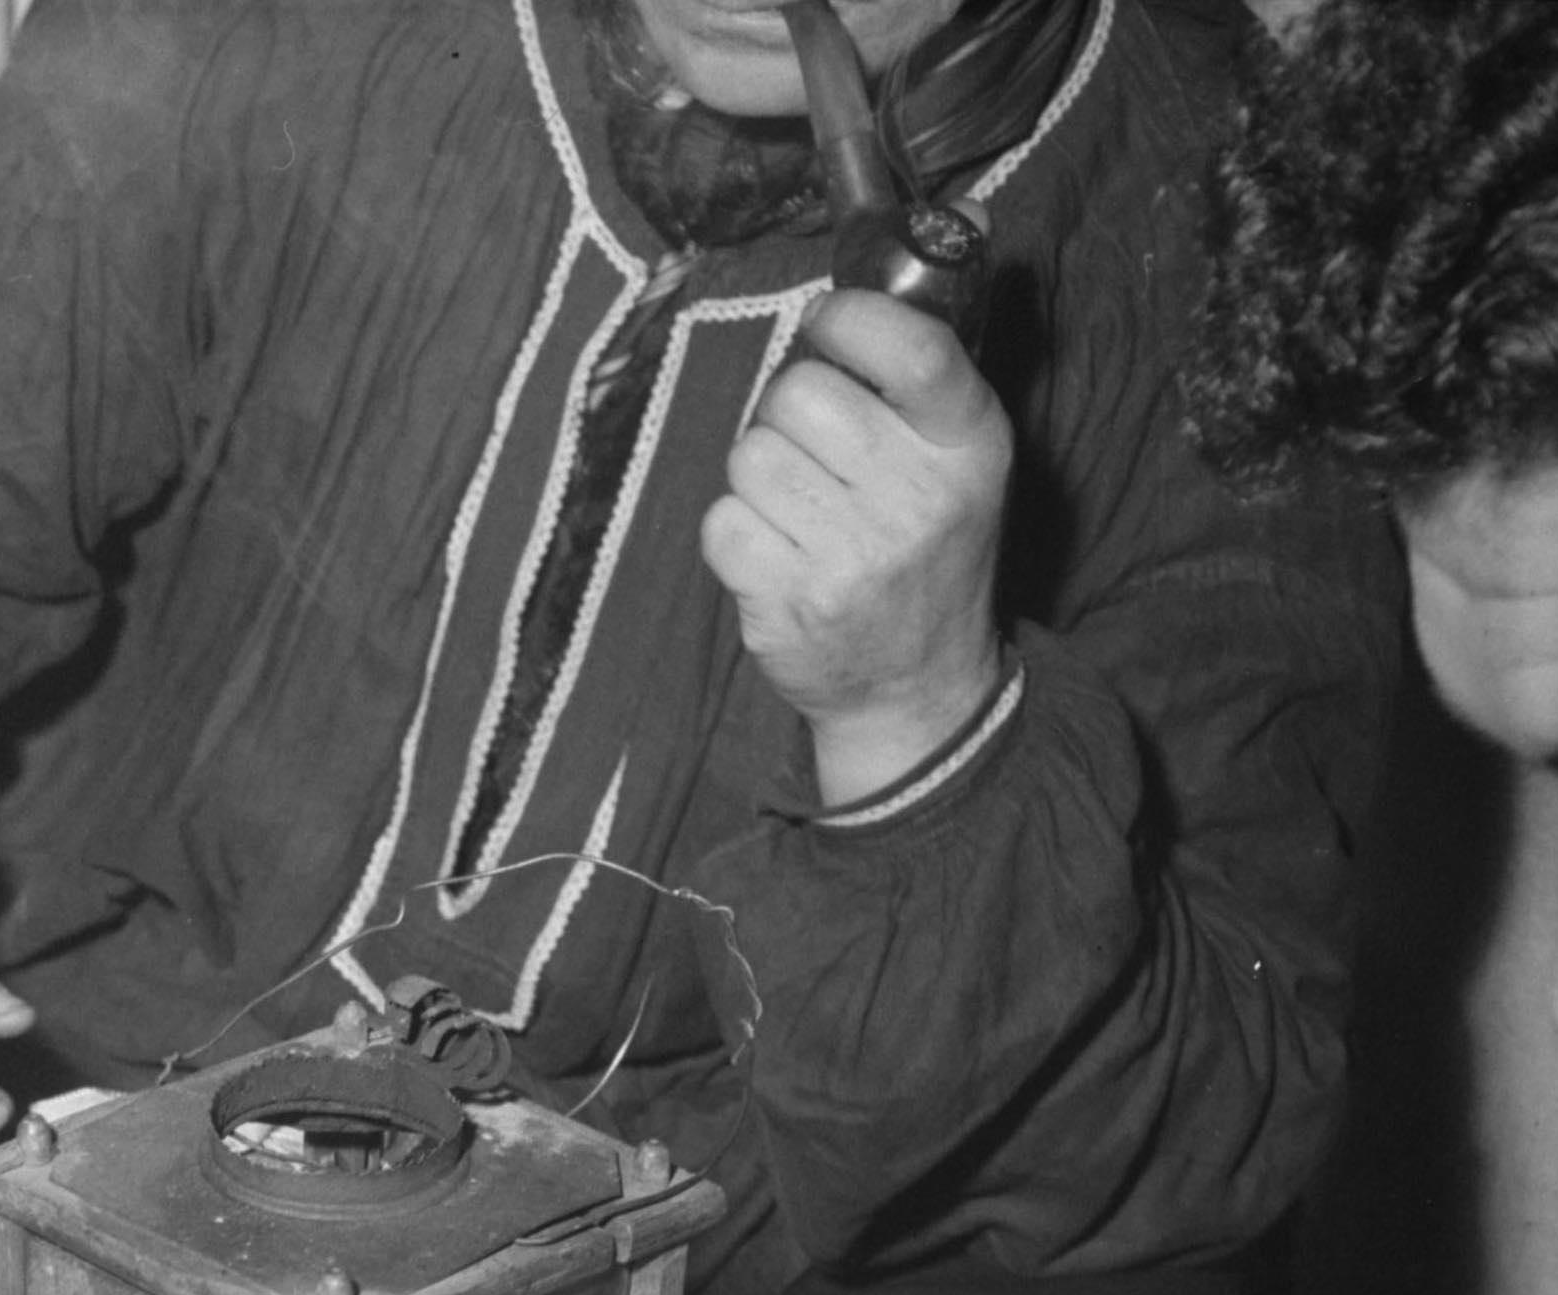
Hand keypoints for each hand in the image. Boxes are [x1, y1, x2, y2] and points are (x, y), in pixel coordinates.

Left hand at [699, 290, 1010, 806]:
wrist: (915, 685)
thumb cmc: (929, 546)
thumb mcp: (963, 452)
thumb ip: (941, 351)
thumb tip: (961, 212)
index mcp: (969, 446)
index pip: (911, 348)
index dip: (850, 317)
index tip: (826, 322)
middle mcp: (916, 500)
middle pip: (800, 394)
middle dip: (787, 407)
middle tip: (810, 444)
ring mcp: (851, 558)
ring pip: (750, 455)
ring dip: (757, 470)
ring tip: (797, 503)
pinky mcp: (788, 604)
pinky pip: (722, 522)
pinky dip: (733, 529)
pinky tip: (772, 548)